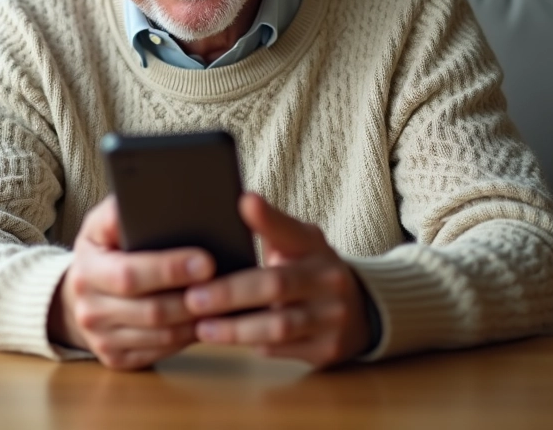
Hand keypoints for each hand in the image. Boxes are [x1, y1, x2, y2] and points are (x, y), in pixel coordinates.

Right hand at [48, 196, 214, 369]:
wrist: (82, 291)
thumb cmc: (105, 248)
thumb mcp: (103, 223)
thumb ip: (119, 212)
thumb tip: (141, 198)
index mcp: (86, 269)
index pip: (130, 274)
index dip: (169, 269)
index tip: (206, 261)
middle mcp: (88, 309)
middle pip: (150, 311)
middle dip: (192, 298)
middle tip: (226, 285)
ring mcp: (100, 338)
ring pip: (160, 336)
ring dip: (196, 321)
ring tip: (225, 303)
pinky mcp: (116, 359)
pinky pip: (159, 353)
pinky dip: (187, 339)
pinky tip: (207, 322)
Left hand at [183, 193, 370, 368]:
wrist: (359, 313)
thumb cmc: (309, 271)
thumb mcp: (299, 243)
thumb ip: (272, 227)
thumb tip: (242, 201)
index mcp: (315, 247)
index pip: (291, 229)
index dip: (268, 218)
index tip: (244, 201)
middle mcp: (329, 280)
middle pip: (276, 285)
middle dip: (231, 293)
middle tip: (193, 298)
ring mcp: (332, 317)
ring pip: (279, 326)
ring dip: (236, 329)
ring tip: (202, 327)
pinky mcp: (327, 349)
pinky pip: (283, 350)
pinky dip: (252, 345)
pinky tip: (225, 342)